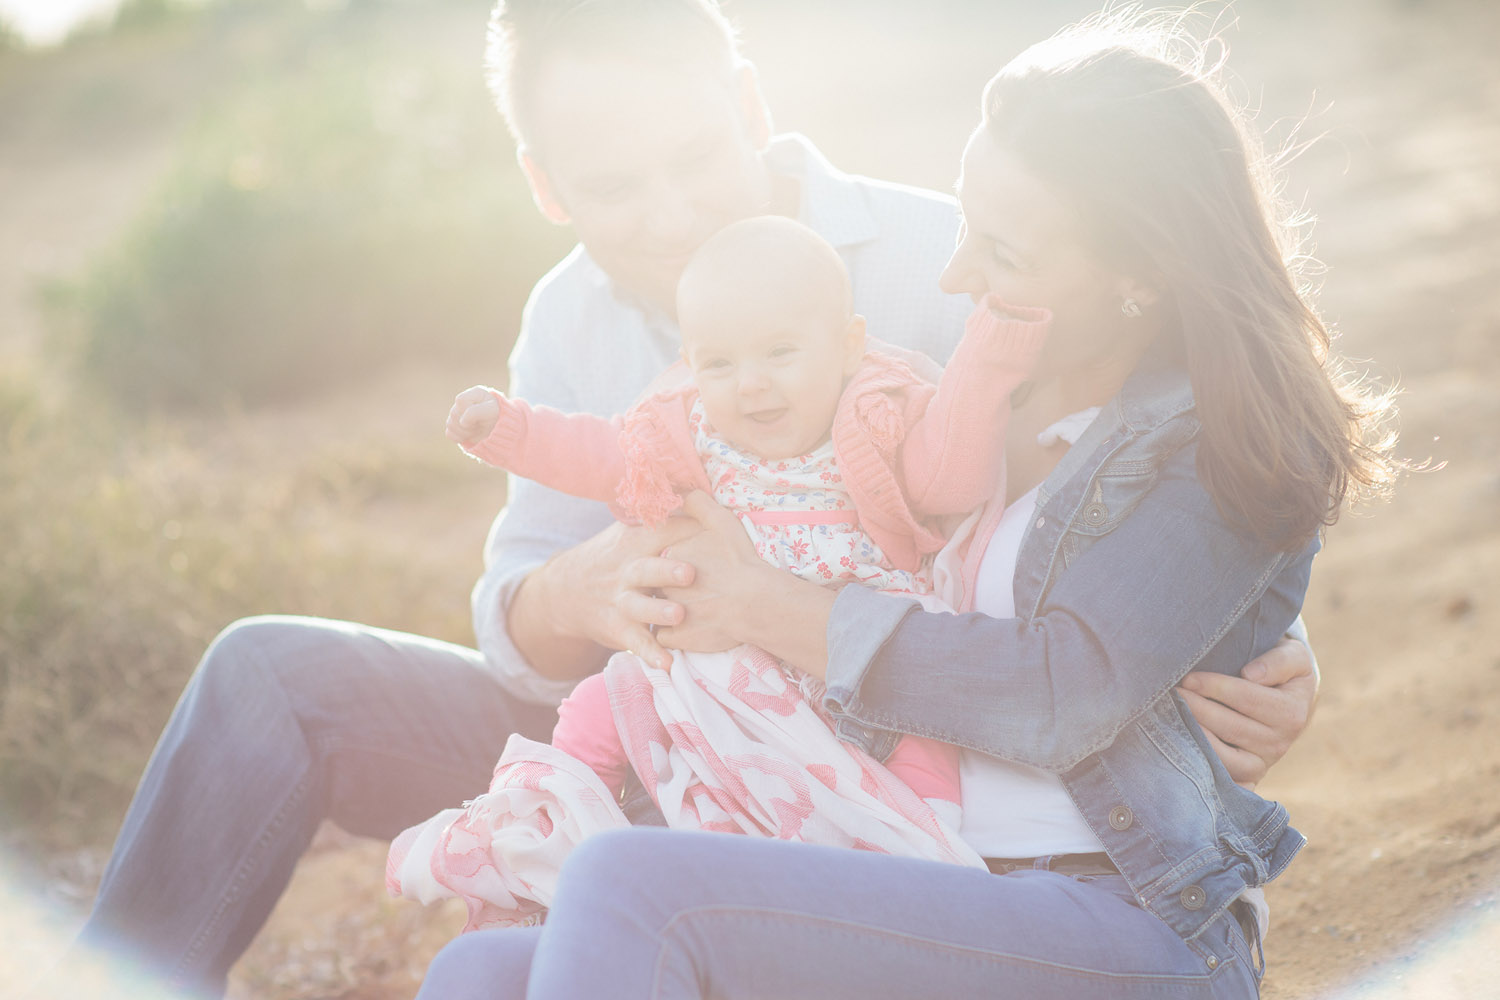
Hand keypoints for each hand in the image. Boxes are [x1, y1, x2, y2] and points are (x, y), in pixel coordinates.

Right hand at [446, 386, 501, 444]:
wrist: (503, 432)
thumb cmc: (500, 418)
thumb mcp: (492, 412)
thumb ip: (476, 412)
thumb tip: (462, 422)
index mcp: (476, 393)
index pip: (460, 400)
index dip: (469, 413)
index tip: (483, 418)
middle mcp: (465, 401)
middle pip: (454, 413)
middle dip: (469, 423)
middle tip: (481, 425)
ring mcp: (458, 413)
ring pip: (450, 424)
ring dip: (465, 431)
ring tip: (477, 429)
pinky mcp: (454, 426)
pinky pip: (449, 433)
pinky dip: (460, 437)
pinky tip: (470, 434)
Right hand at [517, 516, 704, 673]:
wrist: (566, 590)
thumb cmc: (615, 556)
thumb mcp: (627, 531)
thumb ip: (658, 516)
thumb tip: (697, 490)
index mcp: (634, 542)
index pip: (661, 531)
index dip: (684, 528)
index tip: (710, 525)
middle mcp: (626, 570)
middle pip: (646, 568)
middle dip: (667, 570)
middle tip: (690, 572)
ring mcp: (620, 601)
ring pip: (640, 607)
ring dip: (659, 612)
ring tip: (678, 616)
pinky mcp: (617, 629)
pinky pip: (635, 643)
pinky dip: (651, 655)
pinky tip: (668, 665)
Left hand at [654, 491, 775, 654]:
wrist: (756, 601)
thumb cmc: (740, 560)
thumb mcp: (721, 521)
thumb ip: (696, 501)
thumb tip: (678, 488)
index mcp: (666, 556)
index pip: (658, 560)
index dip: (672, 566)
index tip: (690, 570)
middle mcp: (660, 584)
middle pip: (655, 585)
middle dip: (665, 589)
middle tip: (691, 592)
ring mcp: (666, 612)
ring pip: (655, 612)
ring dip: (664, 613)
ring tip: (685, 612)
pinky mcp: (676, 637)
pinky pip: (663, 637)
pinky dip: (673, 636)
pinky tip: (688, 630)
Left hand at [1177, 637, 1318, 788]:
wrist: (1289, 699)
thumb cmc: (1283, 671)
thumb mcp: (1294, 657)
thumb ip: (1279, 661)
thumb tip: (1251, 675)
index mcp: (1292, 712)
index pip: (1246, 698)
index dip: (1214, 686)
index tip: (1188, 678)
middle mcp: (1280, 743)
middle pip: (1230, 727)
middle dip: (1197, 708)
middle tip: (1172, 693)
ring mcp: (1264, 763)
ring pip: (1225, 757)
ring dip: (1196, 735)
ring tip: (1173, 715)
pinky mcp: (1249, 776)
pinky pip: (1225, 777)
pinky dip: (1204, 764)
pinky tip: (1183, 743)